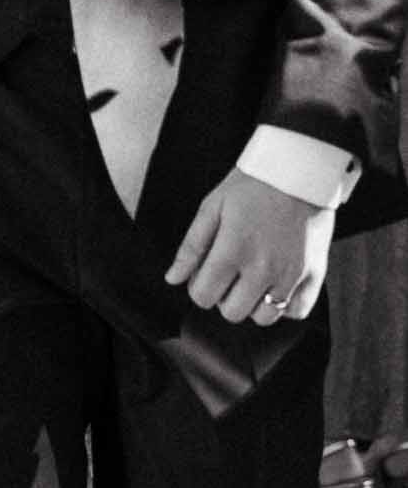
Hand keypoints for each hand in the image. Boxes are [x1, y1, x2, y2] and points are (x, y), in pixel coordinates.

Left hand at [165, 169, 333, 325]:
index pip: (204, 296)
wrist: (298, 169)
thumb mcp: (212, 206)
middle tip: (230, 272)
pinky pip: (296, 312)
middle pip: (232, 312)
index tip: (206, 273)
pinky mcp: (314, 276)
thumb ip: (191, 246)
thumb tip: (173, 278)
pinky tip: (276, 282)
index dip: (199, 287)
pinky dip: (284, 304)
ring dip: (253, 303)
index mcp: (233, 249)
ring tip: (253, 276)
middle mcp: (263, 268)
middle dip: (224, 296)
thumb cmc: (252, 184)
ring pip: (263, 318)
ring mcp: (291, 276)